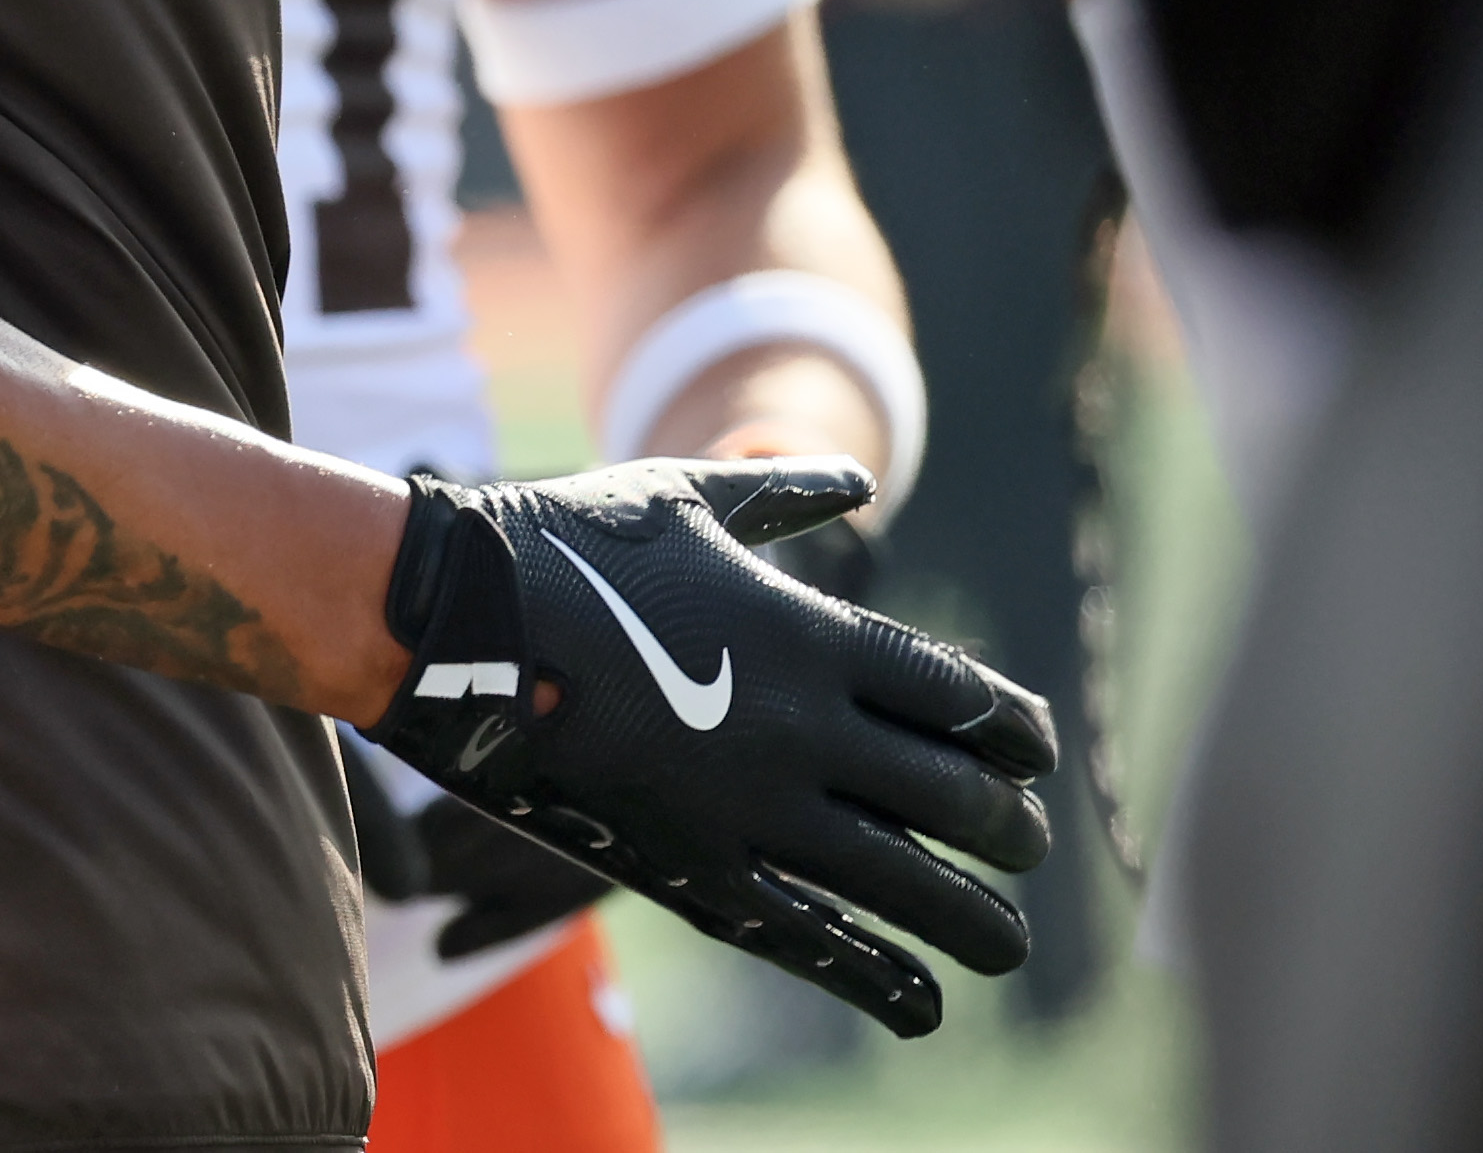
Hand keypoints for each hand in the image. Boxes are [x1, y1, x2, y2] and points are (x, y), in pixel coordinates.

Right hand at [361, 456, 1052, 1037]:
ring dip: (975, 920)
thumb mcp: (686, 495)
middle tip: (1025, 843)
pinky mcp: (690, 869)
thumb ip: (782, 492)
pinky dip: (877, 976)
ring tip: (1009, 943)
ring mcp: (748, 807)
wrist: (450, 618)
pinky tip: (923, 1003)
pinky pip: (809, 937)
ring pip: (905, 882)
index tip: (1032, 757)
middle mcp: (801, 728)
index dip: (1019, 737)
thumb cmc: (566, 540)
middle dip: (1010, 829)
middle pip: (957, 798)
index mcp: (810, 636)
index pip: (966, 702)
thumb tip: (859, 479)